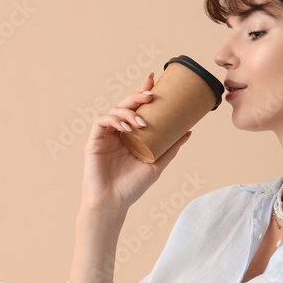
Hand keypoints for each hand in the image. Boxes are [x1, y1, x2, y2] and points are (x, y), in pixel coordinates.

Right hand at [80, 73, 192, 212]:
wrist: (113, 203)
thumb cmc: (132, 187)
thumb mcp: (156, 165)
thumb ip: (170, 148)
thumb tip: (188, 131)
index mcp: (131, 136)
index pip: (137, 109)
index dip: (143, 92)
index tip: (154, 79)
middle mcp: (117, 133)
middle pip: (126, 106)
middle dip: (137, 96)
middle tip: (151, 94)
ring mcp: (105, 136)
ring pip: (114, 111)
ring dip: (128, 111)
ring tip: (141, 122)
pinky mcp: (94, 141)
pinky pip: (101, 121)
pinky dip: (114, 119)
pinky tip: (125, 126)